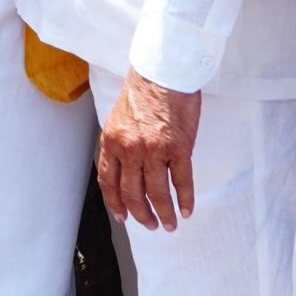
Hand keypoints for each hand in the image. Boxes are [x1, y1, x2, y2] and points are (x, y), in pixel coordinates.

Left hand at [97, 68, 200, 230]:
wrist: (163, 71)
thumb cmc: (143, 91)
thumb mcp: (120, 118)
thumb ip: (120, 144)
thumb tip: (126, 171)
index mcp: (112, 141)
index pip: (109, 182)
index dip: (116, 204)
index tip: (124, 217)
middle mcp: (130, 149)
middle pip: (133, 193)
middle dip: (141, 214)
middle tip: (150, 224)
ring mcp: (154, 150)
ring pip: (157, 193)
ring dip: (164, 213)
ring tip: (170, 224)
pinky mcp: (179, 148)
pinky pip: (182, 182)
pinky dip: (185, 199)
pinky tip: (187, 209)